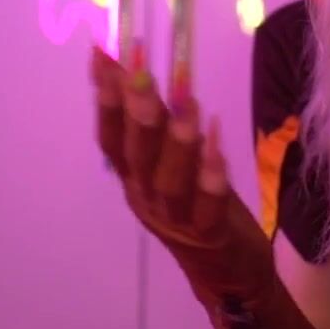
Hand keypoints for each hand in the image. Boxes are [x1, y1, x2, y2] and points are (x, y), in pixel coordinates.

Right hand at [91, 44, 235, 250]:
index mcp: (133, 178)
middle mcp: (146, 197)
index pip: (110, 137)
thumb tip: (138, 68)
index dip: (105, 98)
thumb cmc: (196, 204)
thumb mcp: (172, 160)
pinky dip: (210, 177)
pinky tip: (218, 147)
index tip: (102, 55)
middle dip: (136, 115)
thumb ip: (159, 120)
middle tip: (140, 75)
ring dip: (176, 143)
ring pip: (170, 182)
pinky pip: (207, 207)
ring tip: (188, 106)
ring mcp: (176, 219)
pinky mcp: (210, 234)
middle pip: (135, 157)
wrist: (226, 272)